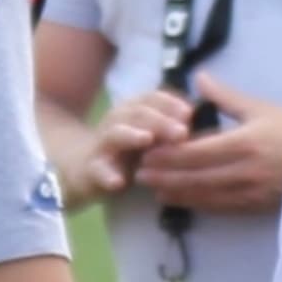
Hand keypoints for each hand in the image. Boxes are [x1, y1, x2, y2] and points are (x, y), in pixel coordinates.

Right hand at [66, 89, 193, 202]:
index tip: (190, 113)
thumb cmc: (128, 152)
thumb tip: (197, 118)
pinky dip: (107, 175)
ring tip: (148, 140)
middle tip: (182, 132)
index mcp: (132, 110)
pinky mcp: (91, 169)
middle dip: (160, 121)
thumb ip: (170, 126)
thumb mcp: (150, 135)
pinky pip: (97, 171)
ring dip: (132, 135)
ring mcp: (102, 144)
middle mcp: (116, 121)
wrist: (84, 169)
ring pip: (114, 134)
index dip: (170, 103)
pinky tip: (118, 183)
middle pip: (137, 113)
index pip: (151, 99)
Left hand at [133, 73, 281, 214]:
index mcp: (242, 144)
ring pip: (204, 197)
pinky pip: (221, 208)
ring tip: (155, 190)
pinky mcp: (256, 207)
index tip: (148, 153)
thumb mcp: (262, 109)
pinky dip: (199, 205)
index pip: (195, 152)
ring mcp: (249, 193)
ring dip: (177, 194)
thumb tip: (199, 78)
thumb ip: (226, 97)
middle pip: (194, 177)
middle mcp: (242, 171)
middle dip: (165, 177)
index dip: (169, 155)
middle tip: (141, 174)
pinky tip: (184, 201)